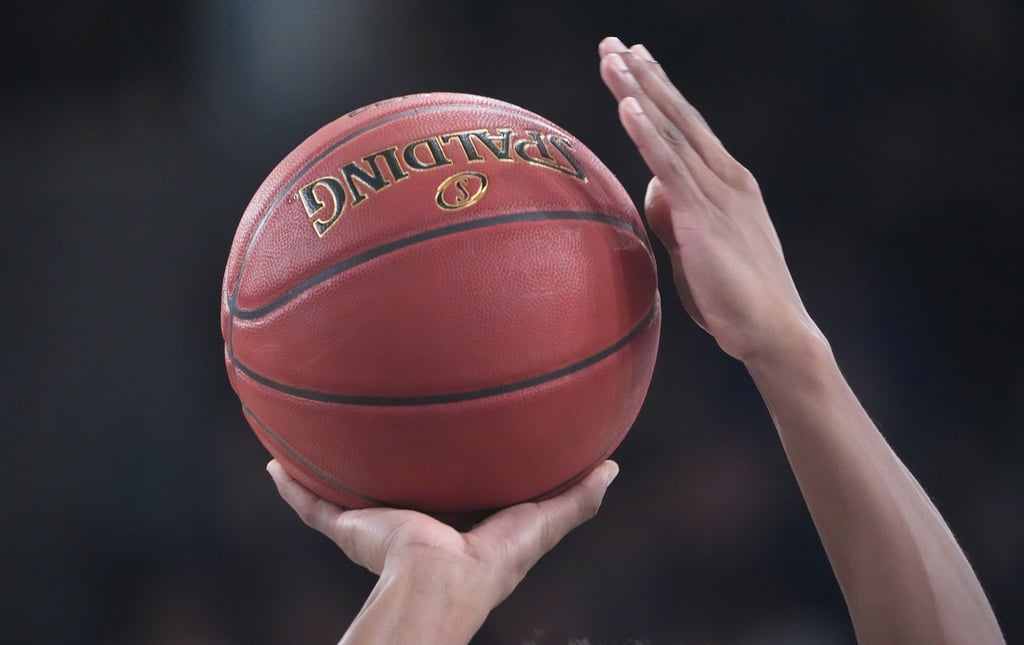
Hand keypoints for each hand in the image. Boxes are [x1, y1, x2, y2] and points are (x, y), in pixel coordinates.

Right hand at [267, 460, 618, 641]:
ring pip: (344, 495)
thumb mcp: (539, 524)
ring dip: (329, 470)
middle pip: (391, 490)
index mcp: (449, 526)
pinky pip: (310, 506)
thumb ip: (575, 501)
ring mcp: (374, 527)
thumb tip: (614, 469)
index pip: (446, 492)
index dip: (447, 469)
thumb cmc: (490, 562)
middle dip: (384, 466)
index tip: (445, 441)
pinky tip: (272, 462)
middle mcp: (408, 525)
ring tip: (315, 433)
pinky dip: (290, 487)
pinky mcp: (349, 528)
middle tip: (381, 428)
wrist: (438, 582)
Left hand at [599, 37, 821, 361]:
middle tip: (613, 43)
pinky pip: (670, 169)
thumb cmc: (735, 295)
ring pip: (671, 134)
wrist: (773, 333)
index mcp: (728, 182)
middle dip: (644, 77)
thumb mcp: (698, 246)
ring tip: (613, 59)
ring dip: (639, 93)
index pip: (687, 127)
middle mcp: (726, 179)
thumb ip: (676, 213)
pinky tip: (628, 107)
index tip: (634, 59)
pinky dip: (648, 136)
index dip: (659, 92)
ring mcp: (717, 196)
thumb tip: (654, 189)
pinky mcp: (704, 220)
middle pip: (677, 117)